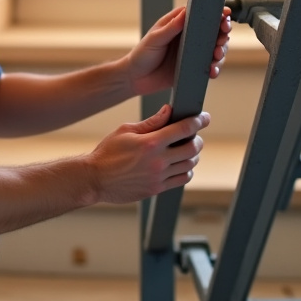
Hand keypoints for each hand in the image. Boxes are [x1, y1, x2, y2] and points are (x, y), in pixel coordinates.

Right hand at [86, 104, 210, 203]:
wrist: (95, 178)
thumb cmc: (107, 152)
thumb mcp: (126, 130)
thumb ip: (151, 122)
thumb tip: (168, 111)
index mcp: (150, 142)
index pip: (184, 129)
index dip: (199, 121)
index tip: (204, 118)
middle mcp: (158, 161)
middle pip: (192, 148)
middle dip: (197, 139)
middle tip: (194, 135)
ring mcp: (159, 177)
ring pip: (190, 165)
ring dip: (193, 155)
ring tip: (187, 149)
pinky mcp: (157, 189)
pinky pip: (182, 179)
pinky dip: (187, 170)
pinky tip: (181, 165)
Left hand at [124, 6, 231, 96]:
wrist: (136, 79)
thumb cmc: (142, 54)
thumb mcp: (155, 39)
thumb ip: (171, 27)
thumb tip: (185, 13)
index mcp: (180, 23)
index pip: (201, 13)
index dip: (216, 13)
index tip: (225, 14)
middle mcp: (190, 36)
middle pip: (214, 30)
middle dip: (223, 33)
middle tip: (222, 39)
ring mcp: (194, 52)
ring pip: (216, 48)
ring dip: (221, 51)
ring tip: (217, 56)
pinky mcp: (195, 67)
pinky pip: (210, 65)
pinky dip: (215, 67)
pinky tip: (212, 71)